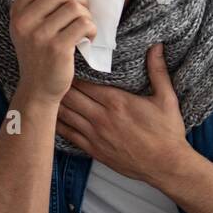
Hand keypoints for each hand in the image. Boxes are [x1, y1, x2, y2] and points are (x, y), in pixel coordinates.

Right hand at [9, 0, 96, 102]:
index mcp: (17, 12)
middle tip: (83, 10)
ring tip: (84, 26)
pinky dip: (92, 29)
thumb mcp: (26, 26)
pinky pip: (84, 24)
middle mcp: (25, 22)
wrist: (38, 88)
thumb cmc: (38, 54)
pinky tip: (88, 37)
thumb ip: (31, 0)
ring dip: (87, 15)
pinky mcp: (58, 48)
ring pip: (75, 7)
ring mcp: (40, 35)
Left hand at [55, 43, 191, 184]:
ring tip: (44, 91)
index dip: (72, 71)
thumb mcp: (167, 99)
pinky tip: (49, 117)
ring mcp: (95, 135)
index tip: (67, 62)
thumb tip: (157, 46)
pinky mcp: (94, 150)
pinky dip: (57, 124)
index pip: (84, 82)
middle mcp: (101, 118)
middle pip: (69, 96)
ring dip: (54, 103)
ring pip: (65, 114)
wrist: (166, 166)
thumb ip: (158, 71)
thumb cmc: (168, 133)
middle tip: (51, 74)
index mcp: (116, 102)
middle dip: (59, 84)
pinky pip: (68, 135)